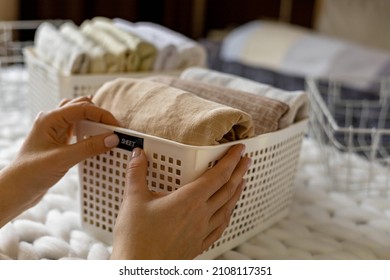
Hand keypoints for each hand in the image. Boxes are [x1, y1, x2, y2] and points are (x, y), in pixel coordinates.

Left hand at [0, 97, 119, 226]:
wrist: (15, 191)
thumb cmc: (30, 173)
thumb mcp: (63, 159)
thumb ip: (89, 147)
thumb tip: (112, 138)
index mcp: (50, 119)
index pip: (82, 108)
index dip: (102, 114)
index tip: (117, 126)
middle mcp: (51, 121)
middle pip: (81, 107)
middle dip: (99, 115)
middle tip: (114, 129)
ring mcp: (54, 131)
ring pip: (78, 117)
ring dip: (93, 122)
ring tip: (106, 132)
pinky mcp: (57, 142)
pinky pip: (76, 130)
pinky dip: (88, 132)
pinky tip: (95, 141)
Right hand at [111, 144, 250, 259]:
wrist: (139, 269)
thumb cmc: (136, 238)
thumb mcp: (133, 200)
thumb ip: (136, 173)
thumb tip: (138, 154)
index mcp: (189, 200)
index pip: (218, 175)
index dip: (231, 160)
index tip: (239, 149)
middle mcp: (201, 215)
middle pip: (228, 190)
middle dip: (239, 172)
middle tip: (246, 160)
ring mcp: (202, 232)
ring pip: (227, 208)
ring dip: (237, 192)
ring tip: (242, 182)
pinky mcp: (198, 245)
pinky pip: (220, 227)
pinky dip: (228, 215)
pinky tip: (228, 213)